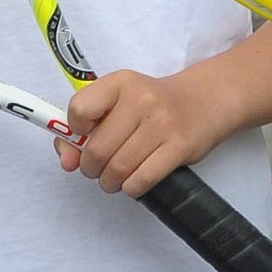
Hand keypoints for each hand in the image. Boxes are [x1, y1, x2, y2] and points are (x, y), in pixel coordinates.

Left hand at [59, 65, 233, 197]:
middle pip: (98, 149)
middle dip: (90, 168)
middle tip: (96, 169)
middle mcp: (141, 100)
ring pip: (118, 169)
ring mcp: (162, 124)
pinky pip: (141, 180)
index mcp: (120, 83)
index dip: (73, 132)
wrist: (204, 99)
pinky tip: (132, 182)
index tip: (83, 138)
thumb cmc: (153, 104)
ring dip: (109, 182)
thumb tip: (67, 161)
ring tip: (113, 178)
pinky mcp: (179, 147)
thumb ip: (87, 128)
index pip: (80, 110)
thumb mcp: (120, 102)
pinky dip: (130, 188)